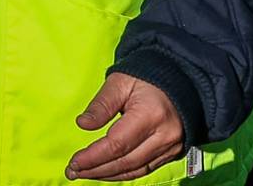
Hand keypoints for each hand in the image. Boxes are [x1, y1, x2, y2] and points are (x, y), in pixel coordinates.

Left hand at [64, 73, 185, 180]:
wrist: (179, 81)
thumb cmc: (146, 77)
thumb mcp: (119, 82)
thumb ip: (101, 105)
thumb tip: (82, 124)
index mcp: (151, 115)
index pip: (117, 144)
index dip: (94, 157)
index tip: (74, 162)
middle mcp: (165, 136)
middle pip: (126, 162)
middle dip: (97, 169)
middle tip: (73, 171)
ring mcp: (172, 147)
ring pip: (136, 170)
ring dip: (108, 175)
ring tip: (85, 173)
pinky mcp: (173, 152)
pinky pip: (146, 169)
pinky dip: (124, 173)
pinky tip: (106, 171)